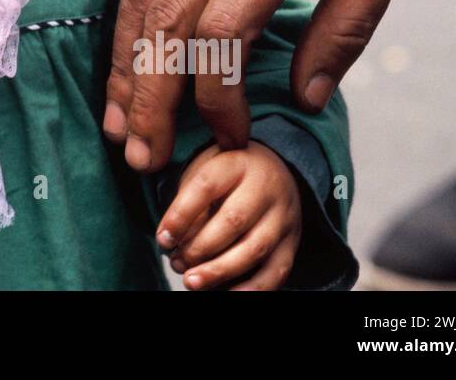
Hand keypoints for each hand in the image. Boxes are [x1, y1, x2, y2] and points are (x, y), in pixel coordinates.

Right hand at [103, 0, 437, 170]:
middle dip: (148, 101)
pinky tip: (123, 50)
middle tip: (140, 158)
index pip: (221, 37)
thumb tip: (304, 94)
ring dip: (122, 65)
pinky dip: (124, 17)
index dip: (216, 97)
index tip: (229, 133)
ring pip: (137, 0)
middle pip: (164, 28)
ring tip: (116, 119)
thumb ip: (346, 26)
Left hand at [157, 140, 301, 289]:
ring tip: (192, 281)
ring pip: (255, 249)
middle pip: (233, 221)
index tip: (163, 239)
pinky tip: (227, 293)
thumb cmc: (227, 175)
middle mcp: (265, 187)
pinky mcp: (292, 242)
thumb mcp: (205, 172)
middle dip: (200, 248)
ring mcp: (283, 216)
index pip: (206, 187)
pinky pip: (277, 271)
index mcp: (236, 163)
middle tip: (177, 263)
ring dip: (220, 271)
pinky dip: (252, 288)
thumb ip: (191, 204)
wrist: (273, 171)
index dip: (180, 216)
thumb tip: (176, 246)